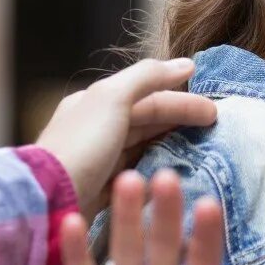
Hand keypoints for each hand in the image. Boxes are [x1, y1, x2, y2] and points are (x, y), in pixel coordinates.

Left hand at [36, 59, 216, 221]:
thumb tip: (187, 65)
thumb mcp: (113, 99)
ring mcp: (98, 162)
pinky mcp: (100, 191)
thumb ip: (148, 77)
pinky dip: (155, 174)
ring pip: (143, 149)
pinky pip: (134, 177)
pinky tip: (175, 179)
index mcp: (96, 103)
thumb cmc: (81, 145)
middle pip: (147, 122)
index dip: (183, 102)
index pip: (149, 98)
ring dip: (172, 149)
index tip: (215, 113)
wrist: (48, 199)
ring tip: (203, 156)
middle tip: (216, 132)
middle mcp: (96, 130)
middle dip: (180, 123)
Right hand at [62, 170, 264, 264]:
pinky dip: (78, 256)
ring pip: (125, 256)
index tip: (208, 204)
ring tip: (127, 183)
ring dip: (125, 220)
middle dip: (165, 214)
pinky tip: (73, 222)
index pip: (205, 263)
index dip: (206, 236)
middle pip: (163, 248)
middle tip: (167, 176)